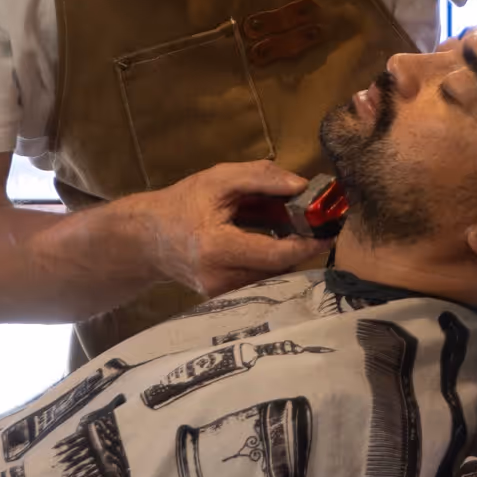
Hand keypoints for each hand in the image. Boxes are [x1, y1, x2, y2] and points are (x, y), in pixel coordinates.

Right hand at [123, 160, 314, 297]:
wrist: (149, 238)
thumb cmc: (183, 203)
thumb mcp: (219, 179)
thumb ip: (261, 177)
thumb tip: (302, 185)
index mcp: (217, 248)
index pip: (273, 254)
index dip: (305, 245)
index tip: (328, 231)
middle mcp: (219, 278)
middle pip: (278, 269)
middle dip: (302, 248)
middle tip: (319, 227)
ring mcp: (221, 294)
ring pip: (271, 278)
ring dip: (288, 256)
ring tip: (294, 231)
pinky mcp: (224, 299)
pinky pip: (259, 281)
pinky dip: (272, 263)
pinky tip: (272, 245)